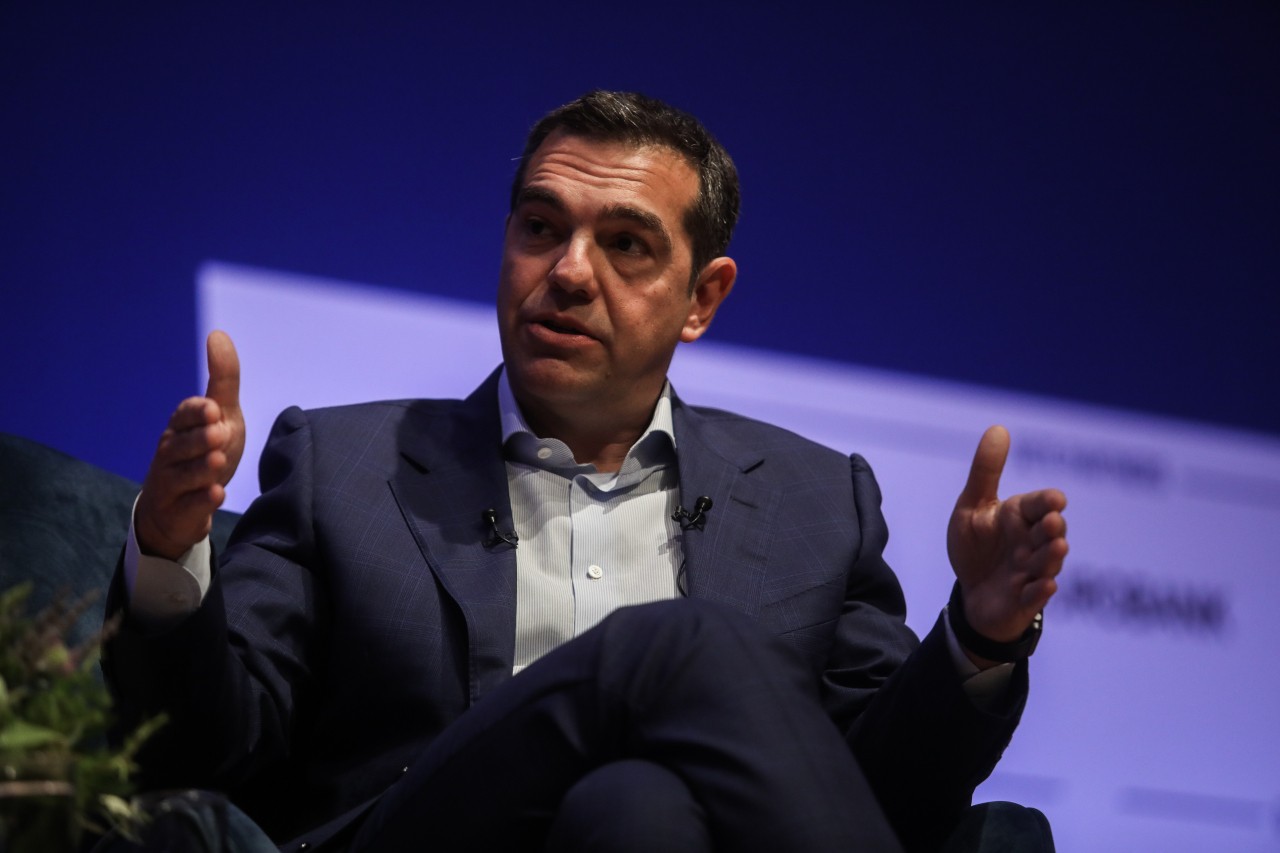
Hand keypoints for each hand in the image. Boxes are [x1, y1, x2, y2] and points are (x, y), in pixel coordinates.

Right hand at [135, 331, 244, 559]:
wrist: (179, 509)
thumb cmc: (205, 454)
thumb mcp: (222, 417)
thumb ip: (222, 380)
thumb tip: (218, 333)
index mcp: (181, 427)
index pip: (185, 415)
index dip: (196, 413)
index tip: (212, 408)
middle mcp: (170, 452)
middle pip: (182, 445)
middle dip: (200, 439)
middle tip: (219, 434)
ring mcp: (170, 482)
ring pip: (182, 475)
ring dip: (201, 469)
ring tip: (217, 463)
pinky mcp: (178, 511)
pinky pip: (189, 506)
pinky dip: (203, 501)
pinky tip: (217, 495)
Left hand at [947, 426, 1067, 646]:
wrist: (971, 594)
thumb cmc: (976, 546)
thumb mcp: (972, 506)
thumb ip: (986, 471)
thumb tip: (998, 427)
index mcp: (1021, 517)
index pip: (1040, 505)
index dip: (1048, 502)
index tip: (1055, 500)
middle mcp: (1032, 543)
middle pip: (1049, 534)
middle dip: (1052, 529)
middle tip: (1052, 522)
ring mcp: (1031, 572)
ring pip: (1047, 564)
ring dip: (1051, 556)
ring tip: (1057, 548)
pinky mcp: (1024, 599)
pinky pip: (1035, 596)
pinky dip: (1040, 591)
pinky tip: (1045, 585)